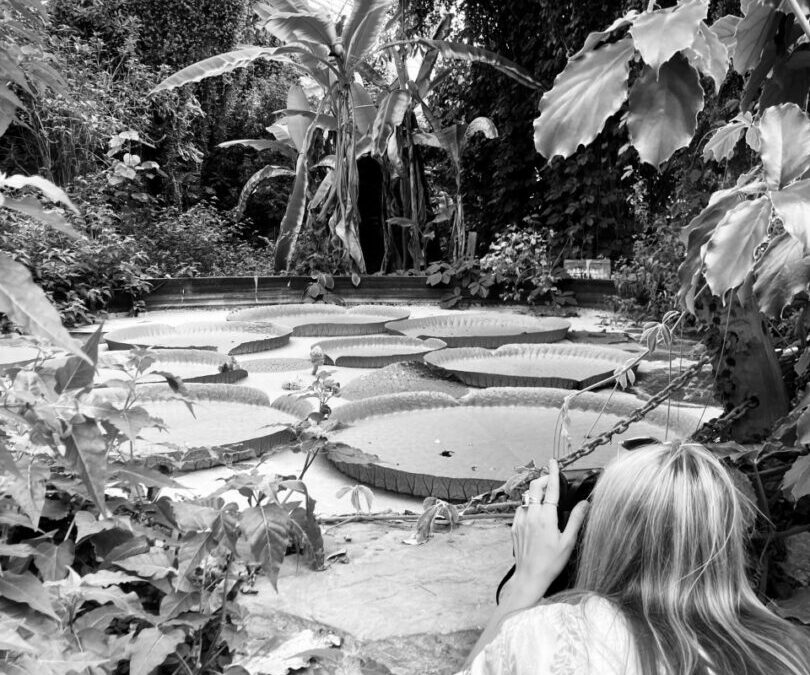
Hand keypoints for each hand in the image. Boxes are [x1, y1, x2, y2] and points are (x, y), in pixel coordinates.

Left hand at [510, 458, 588, 601]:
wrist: (530, 577)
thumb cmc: (551, 562)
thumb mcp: (568, 542)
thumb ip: (576, 519)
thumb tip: (585, 503)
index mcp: (546, 517)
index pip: (551, 489)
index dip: (553, 473)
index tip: (553, 462)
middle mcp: (531, 515)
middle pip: (535, 487)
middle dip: (543, 479)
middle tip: (551, 479)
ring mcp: (520, 520)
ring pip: (526, 497)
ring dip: (535, 492)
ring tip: (544, 496)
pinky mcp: (514, 527)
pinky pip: (520, 509)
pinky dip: (528, 505)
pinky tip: (534, 513)